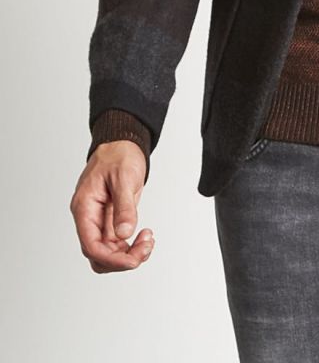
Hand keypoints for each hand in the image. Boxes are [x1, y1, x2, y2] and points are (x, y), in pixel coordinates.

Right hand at [70, 141, 154, 272]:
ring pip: (108, 253)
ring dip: (128, 254)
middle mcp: (88, 218)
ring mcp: (99, 220)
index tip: (133, 259)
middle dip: (122, 259)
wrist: (123, 143)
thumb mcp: (123, 177)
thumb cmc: (119, 155)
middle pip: (98, 255)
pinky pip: (117, 244)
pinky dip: (131, 246)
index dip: (111, 258)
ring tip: (148, 241)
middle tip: (145, 247)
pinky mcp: (111, 220)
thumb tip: (124, 234)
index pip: (91, 245)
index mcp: (84, 208)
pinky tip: (145, 237)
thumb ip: (124, 207)